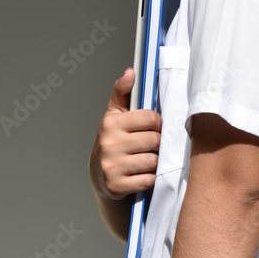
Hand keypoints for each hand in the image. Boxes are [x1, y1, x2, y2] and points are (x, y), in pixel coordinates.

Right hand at [90, 68, 161, 199]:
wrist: (100, 176)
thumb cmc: (113, 141)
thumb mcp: (115, 116)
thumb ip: (123, 93)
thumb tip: (131, 72)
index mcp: (111, 123)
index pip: (151, 118)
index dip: (158, 124)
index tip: (155, 128)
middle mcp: (109, 144)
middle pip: (155, 141)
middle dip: (159, 144)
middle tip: (154, 147)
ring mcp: (111, 166)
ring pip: (153, 161)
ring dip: (157, 163)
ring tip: (150, 160)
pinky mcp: (116, 186)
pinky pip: (148, 180)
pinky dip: (151, 179)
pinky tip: (145, 174)